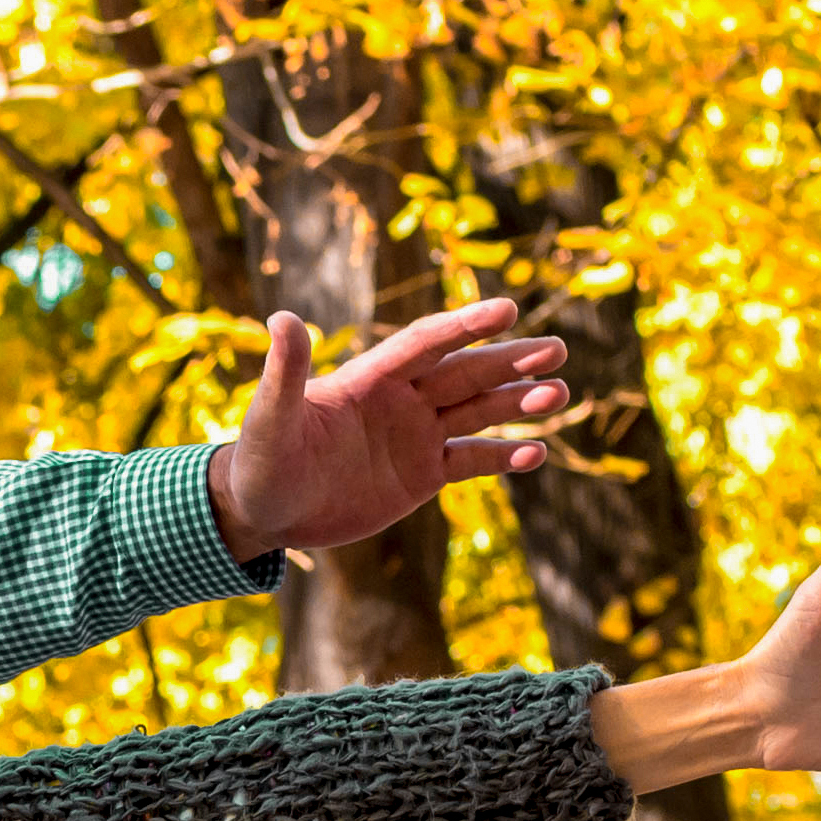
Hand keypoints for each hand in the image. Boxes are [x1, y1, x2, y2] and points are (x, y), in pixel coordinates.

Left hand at [201, 299, 565, 562]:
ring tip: (560, 394)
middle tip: (556, 350)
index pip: (426, 343)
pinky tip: (538, 453)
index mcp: (370, 377)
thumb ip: (285, 371)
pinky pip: (471, 461)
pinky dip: (503, 457)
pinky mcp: (422, 474)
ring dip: (518, 403)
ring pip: (477, 412)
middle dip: (509, 361)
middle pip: (464, 373)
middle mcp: (400, 400)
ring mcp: (415, 436)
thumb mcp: (269, 417)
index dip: (464, 326)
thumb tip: (281, 317)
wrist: (263, 510)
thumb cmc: (260, 458)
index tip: (506, 310)